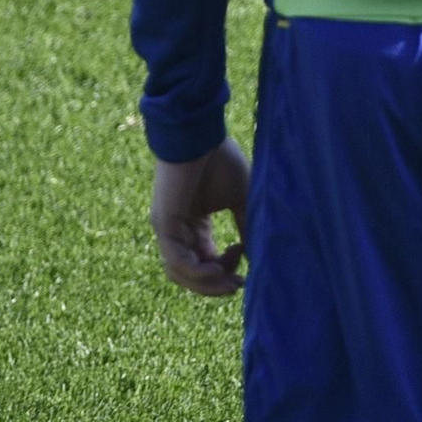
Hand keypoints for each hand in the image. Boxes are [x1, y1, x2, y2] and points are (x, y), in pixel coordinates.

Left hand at [150, 136, 250, 296]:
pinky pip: (176, 261)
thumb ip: (246, 227)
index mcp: (194, 225)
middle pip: (191, 273)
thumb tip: (257, 256)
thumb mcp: (241, 199)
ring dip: (206, 284)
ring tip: (229, 281)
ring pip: (180, 273)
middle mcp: (178, 231)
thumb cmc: (221, 160)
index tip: (246, 262)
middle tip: (238, 286)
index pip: (205, 261)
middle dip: (215, 284)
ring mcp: (168, 229)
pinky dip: (196, 272)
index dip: (226, 269)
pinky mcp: (164, 225)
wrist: (201, 135)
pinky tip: (217, 269)